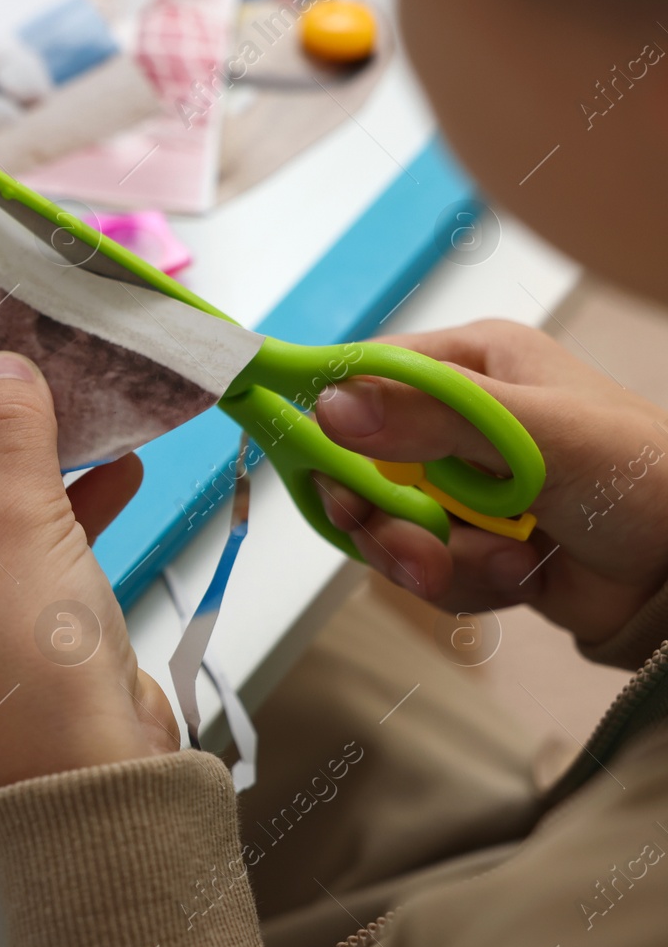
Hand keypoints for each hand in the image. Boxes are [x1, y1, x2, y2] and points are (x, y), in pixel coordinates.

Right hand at [314, 319, 667, 643]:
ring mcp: (461, 486)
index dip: (331, 415)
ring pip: (387, 525)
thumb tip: (332, 406)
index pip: (368, 376)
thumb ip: (433, 416)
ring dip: (433, 557)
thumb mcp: (538, 433)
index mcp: (473, 365)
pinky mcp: (469, 543)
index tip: (311, 455)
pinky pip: (423, 568)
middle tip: (405, 540)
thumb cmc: (645, 478)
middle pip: (361, 463)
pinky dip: (466, 582)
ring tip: (498, 563)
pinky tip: (519, 574)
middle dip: (383, 513)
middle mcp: (457, 421)